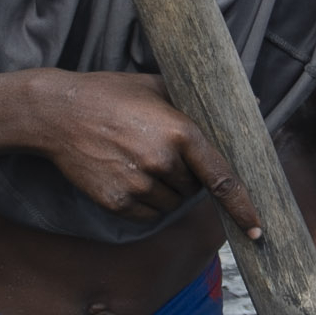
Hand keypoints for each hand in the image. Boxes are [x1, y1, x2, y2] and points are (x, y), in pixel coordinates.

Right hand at [32, 71, 263, 233]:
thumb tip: (252, 100)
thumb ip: (198, 99)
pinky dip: (145, 203)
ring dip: (165, 191)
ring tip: (139, 161)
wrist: (58, 114)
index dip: (242, 206)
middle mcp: (163, 162)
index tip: (257, 227)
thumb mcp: (156, 86)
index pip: (222, 178)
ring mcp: (139, 185)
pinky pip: (148, 215)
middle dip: (185, 177)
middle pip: (193, 190)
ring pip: (172, 205)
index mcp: (180, 132)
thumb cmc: (110, 95)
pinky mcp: (118, 202)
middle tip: (158, 152)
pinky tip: (126, 175)